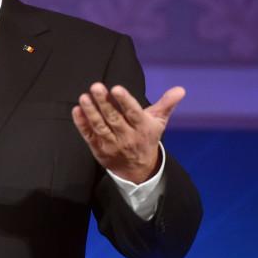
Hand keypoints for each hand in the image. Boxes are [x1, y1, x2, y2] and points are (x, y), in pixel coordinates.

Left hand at [71, 83, 185, 183]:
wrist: (138, 170)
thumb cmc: (147, 138)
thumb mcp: (158, 122)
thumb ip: (166, 104)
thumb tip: (180, 89)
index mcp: (142, 128)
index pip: (133, 113)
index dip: (125, 101)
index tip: (116, 88)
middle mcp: (127, 136)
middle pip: (114, 118)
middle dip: (104, 102)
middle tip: (96, 87)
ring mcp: (111, 144)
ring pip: (100, 127)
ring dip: (91, 112)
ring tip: (84, 97)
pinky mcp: (98, 148)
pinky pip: (89, 135)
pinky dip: (82, 124)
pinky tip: (77, 111)